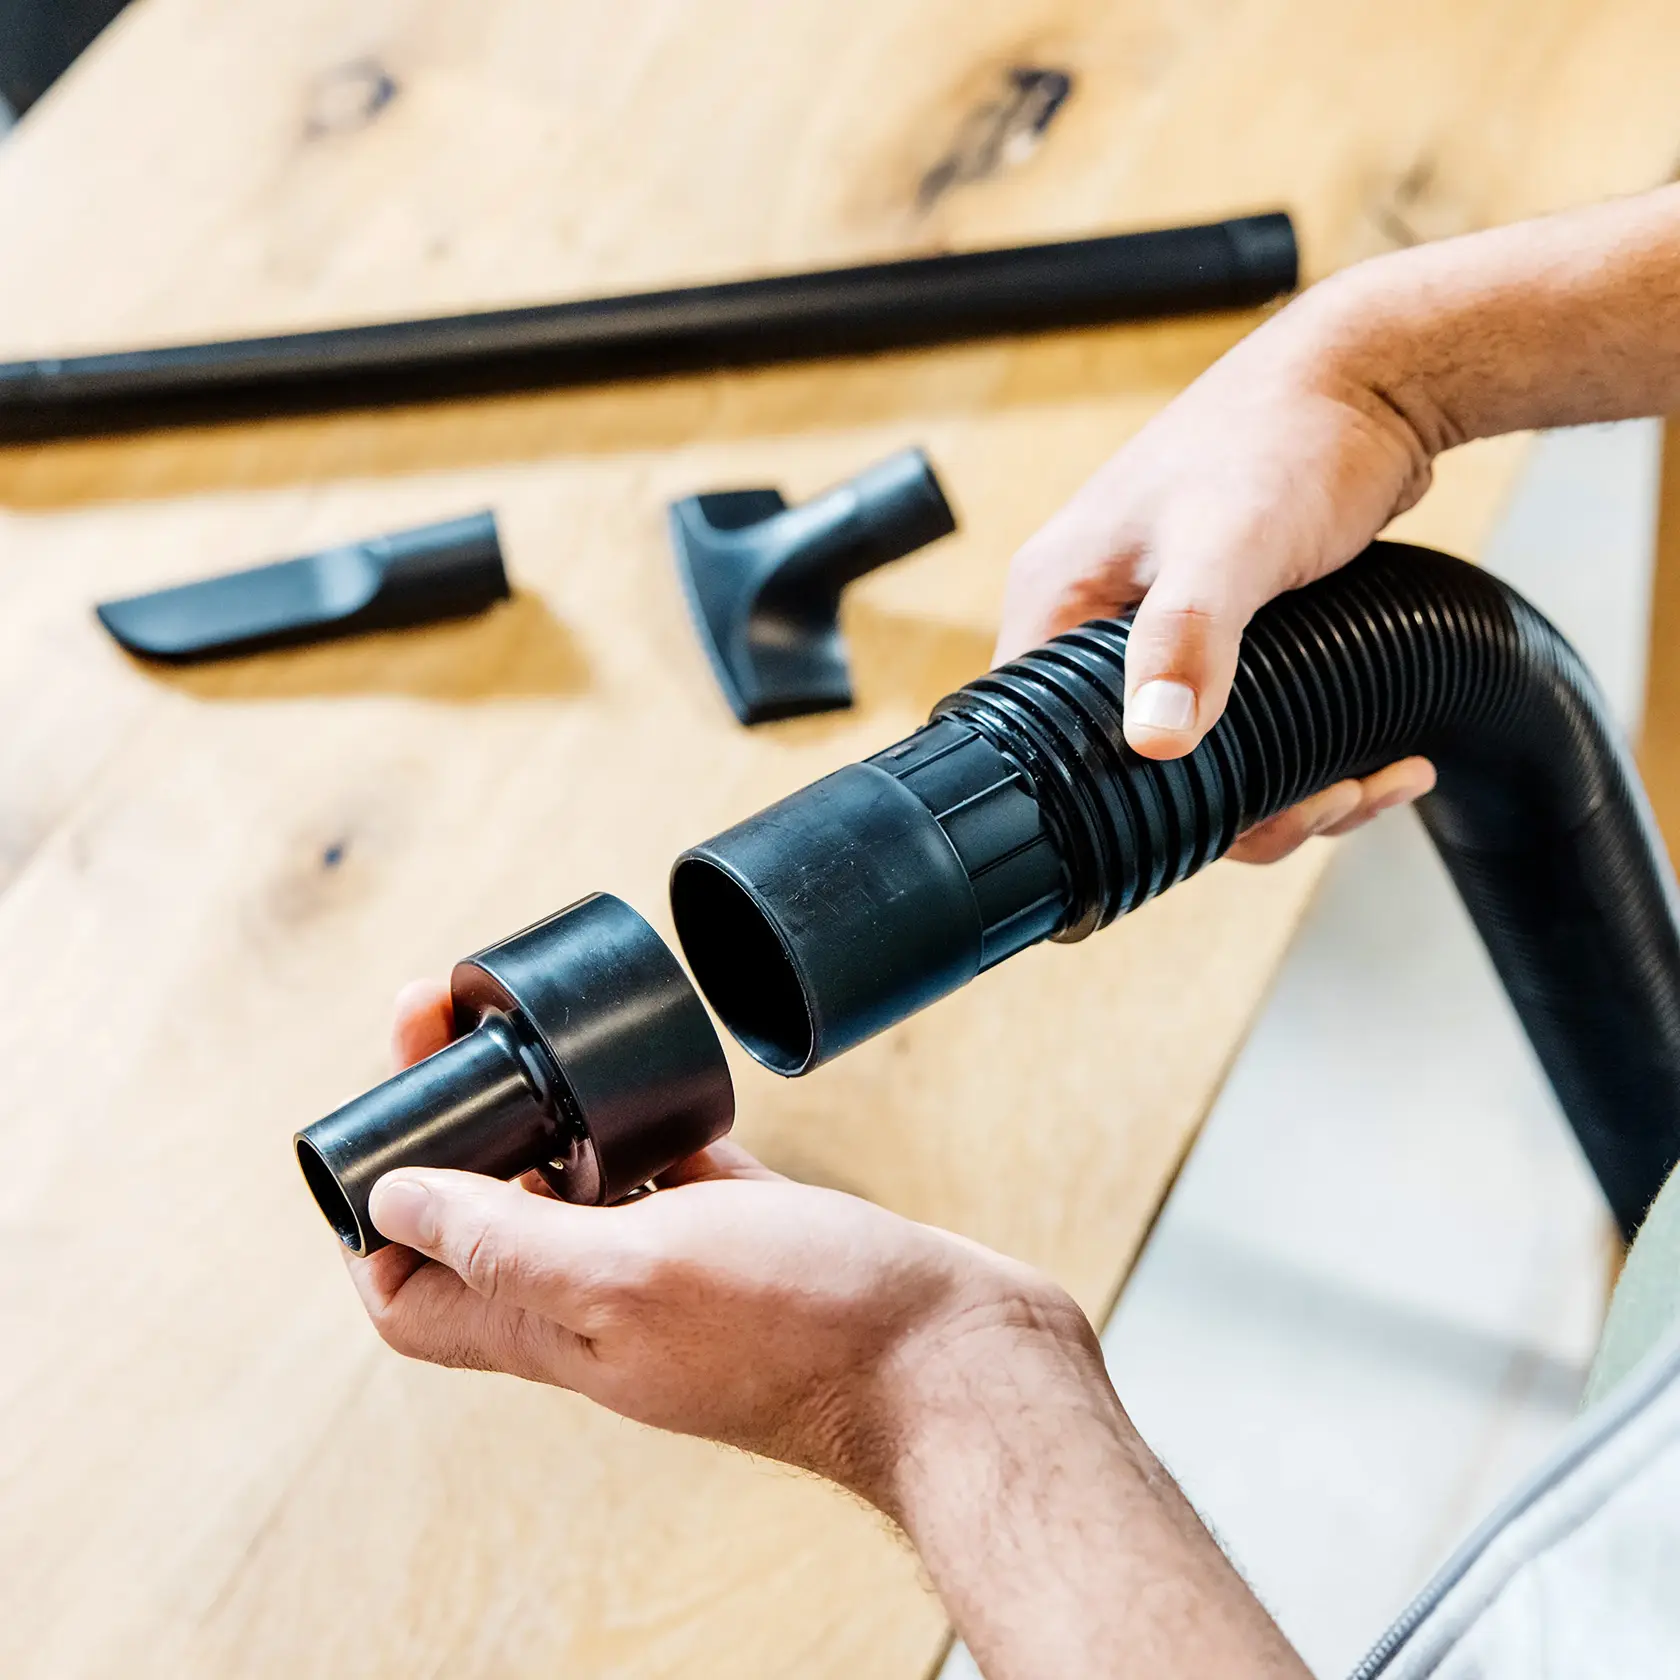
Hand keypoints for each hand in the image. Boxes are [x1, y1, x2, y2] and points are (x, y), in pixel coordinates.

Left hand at [347, 980, 1090, 1506]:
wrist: (955, 1356)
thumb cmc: (807, 1325)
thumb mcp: (633, 1274)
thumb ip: (509, 1243)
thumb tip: (394, 1199)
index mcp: (559, 1330)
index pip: (417, 1299)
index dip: (380, 1224)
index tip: (383, 1132)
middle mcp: (604, 1304)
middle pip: (490, 1217)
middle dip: (457, 1127)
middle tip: (450, 1027)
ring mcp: (677, 1269)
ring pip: (576, 1188)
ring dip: (541, 1119)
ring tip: (531, 1037)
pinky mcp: (746, 1234)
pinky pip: (670, 1174)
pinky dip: (645, 1125)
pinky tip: (650, 1078)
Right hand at [995, 279, 1437, 862]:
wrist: (1374, 377)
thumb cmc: (1285, 435)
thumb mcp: (1230, 540)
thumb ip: (1186, 638)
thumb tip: (1154, 740)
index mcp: (1058, 600)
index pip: (1042, 741)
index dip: (1112, 804)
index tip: (1213, 826)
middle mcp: (1097, 624)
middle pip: (1132, 771)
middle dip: (1235, 813)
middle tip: (1318, 808)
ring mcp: (1160, 633)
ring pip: (1201, 763)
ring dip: (1288, 796)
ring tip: (1366, 788)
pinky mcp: (1224, 639)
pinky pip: (1251, 731)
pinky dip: (1315, 761)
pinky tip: (1381, 764)